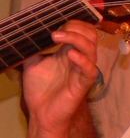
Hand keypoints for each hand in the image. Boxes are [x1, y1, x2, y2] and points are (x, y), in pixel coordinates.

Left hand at [22, 20, 98, 134]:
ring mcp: (84, 69)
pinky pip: (90, 69)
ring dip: (76, 39)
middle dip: (76, 28)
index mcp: (71, 51)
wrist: (41, 114)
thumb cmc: (40, 90)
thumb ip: (35, 49)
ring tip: (57, 37)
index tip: (55, 24)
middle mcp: (80, 58)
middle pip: (91, 35)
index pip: (82, 30)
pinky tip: (70, 54)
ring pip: (91, 48)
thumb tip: (31, 34)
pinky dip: (82, 60)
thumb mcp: (33, 64)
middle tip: (58, 30)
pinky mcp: (85, 83)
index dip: (73, 23)